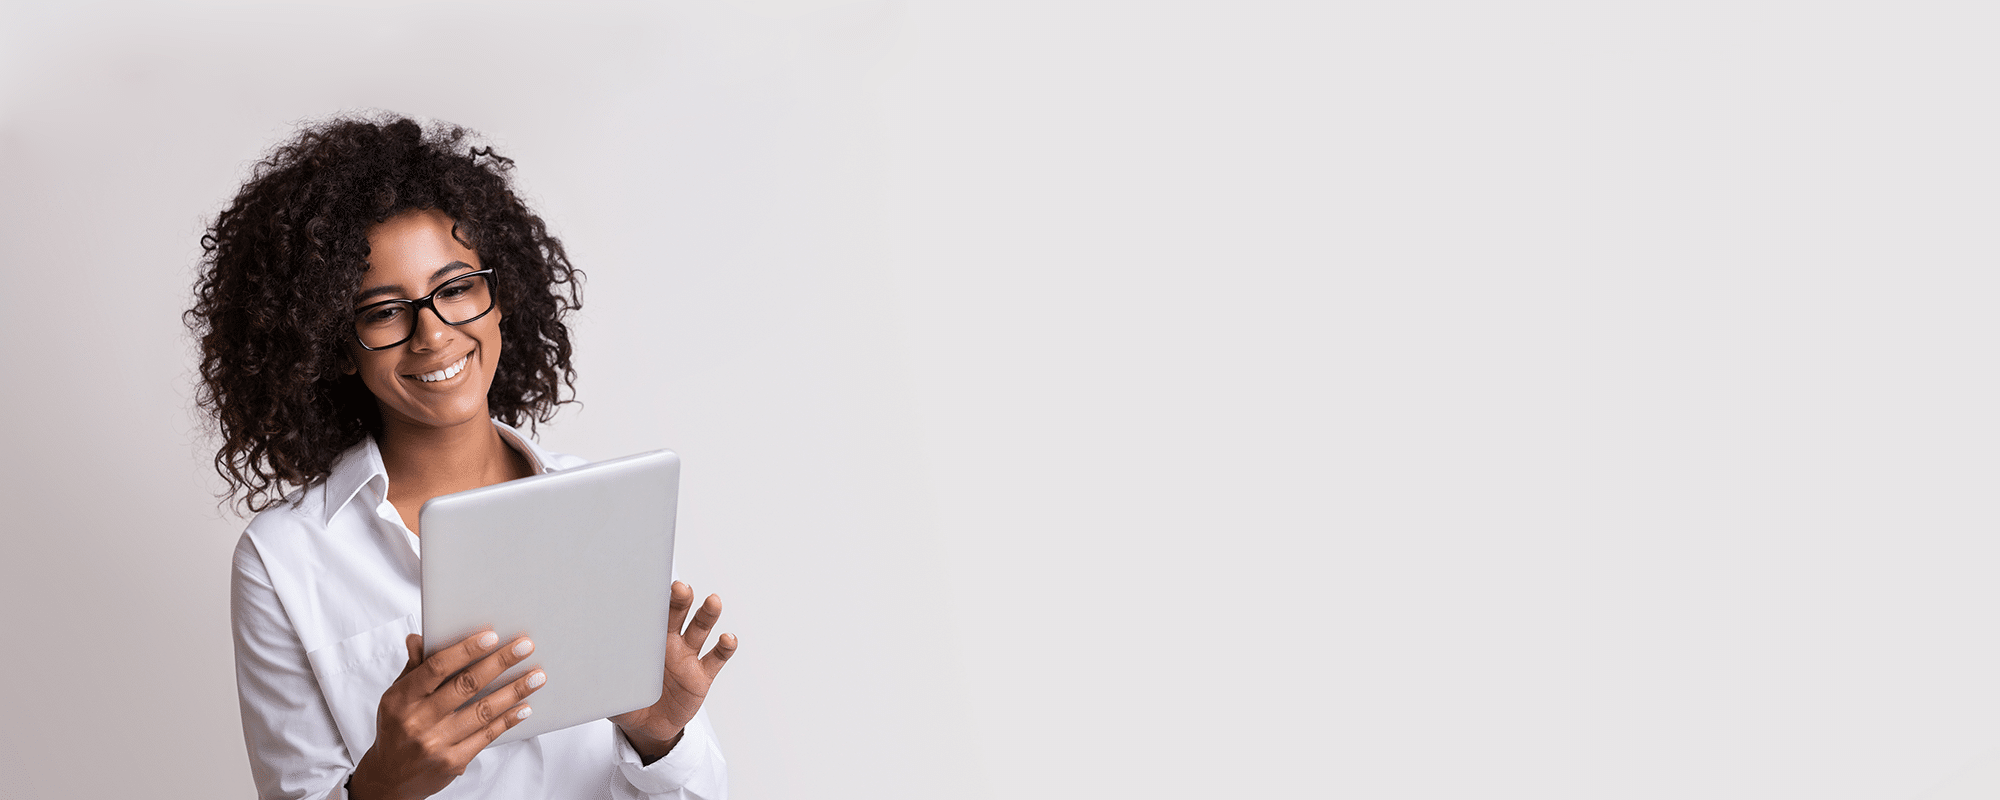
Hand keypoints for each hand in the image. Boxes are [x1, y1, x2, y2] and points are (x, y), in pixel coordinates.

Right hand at [348, 630, 546, 799]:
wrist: (390, 779)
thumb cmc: (397, 728)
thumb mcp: (396, 697)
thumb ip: (414, 668)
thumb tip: (419, 637)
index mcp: (402, 699)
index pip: (437, 668)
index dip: (466, 650)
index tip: (492, 636)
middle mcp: (418, 721)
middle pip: (466, 686)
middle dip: (500, 663)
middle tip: (526, 646)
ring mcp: (436, 743)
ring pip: (482, 711)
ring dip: (514, 691)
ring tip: (537, 676)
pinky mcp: (452, 762)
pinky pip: (486, 735)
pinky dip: (508, 720)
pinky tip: (524, 707)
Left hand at [610, 581, 737, 759]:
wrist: (647, 727)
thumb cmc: (627, 700)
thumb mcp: (610, 687)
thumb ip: (600, 676)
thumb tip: (576, 668)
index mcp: (646, 640)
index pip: (651, 613)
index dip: (653, 599)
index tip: (651, 587)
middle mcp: (670, 642)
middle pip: (678, 613)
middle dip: (681, 599)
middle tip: (681, 588)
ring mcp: (688, 657)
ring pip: (700, 629)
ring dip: (707, 614)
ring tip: (712, 602)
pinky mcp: (703, 675)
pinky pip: (717, 657)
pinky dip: (725, 647)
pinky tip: (727, 638)